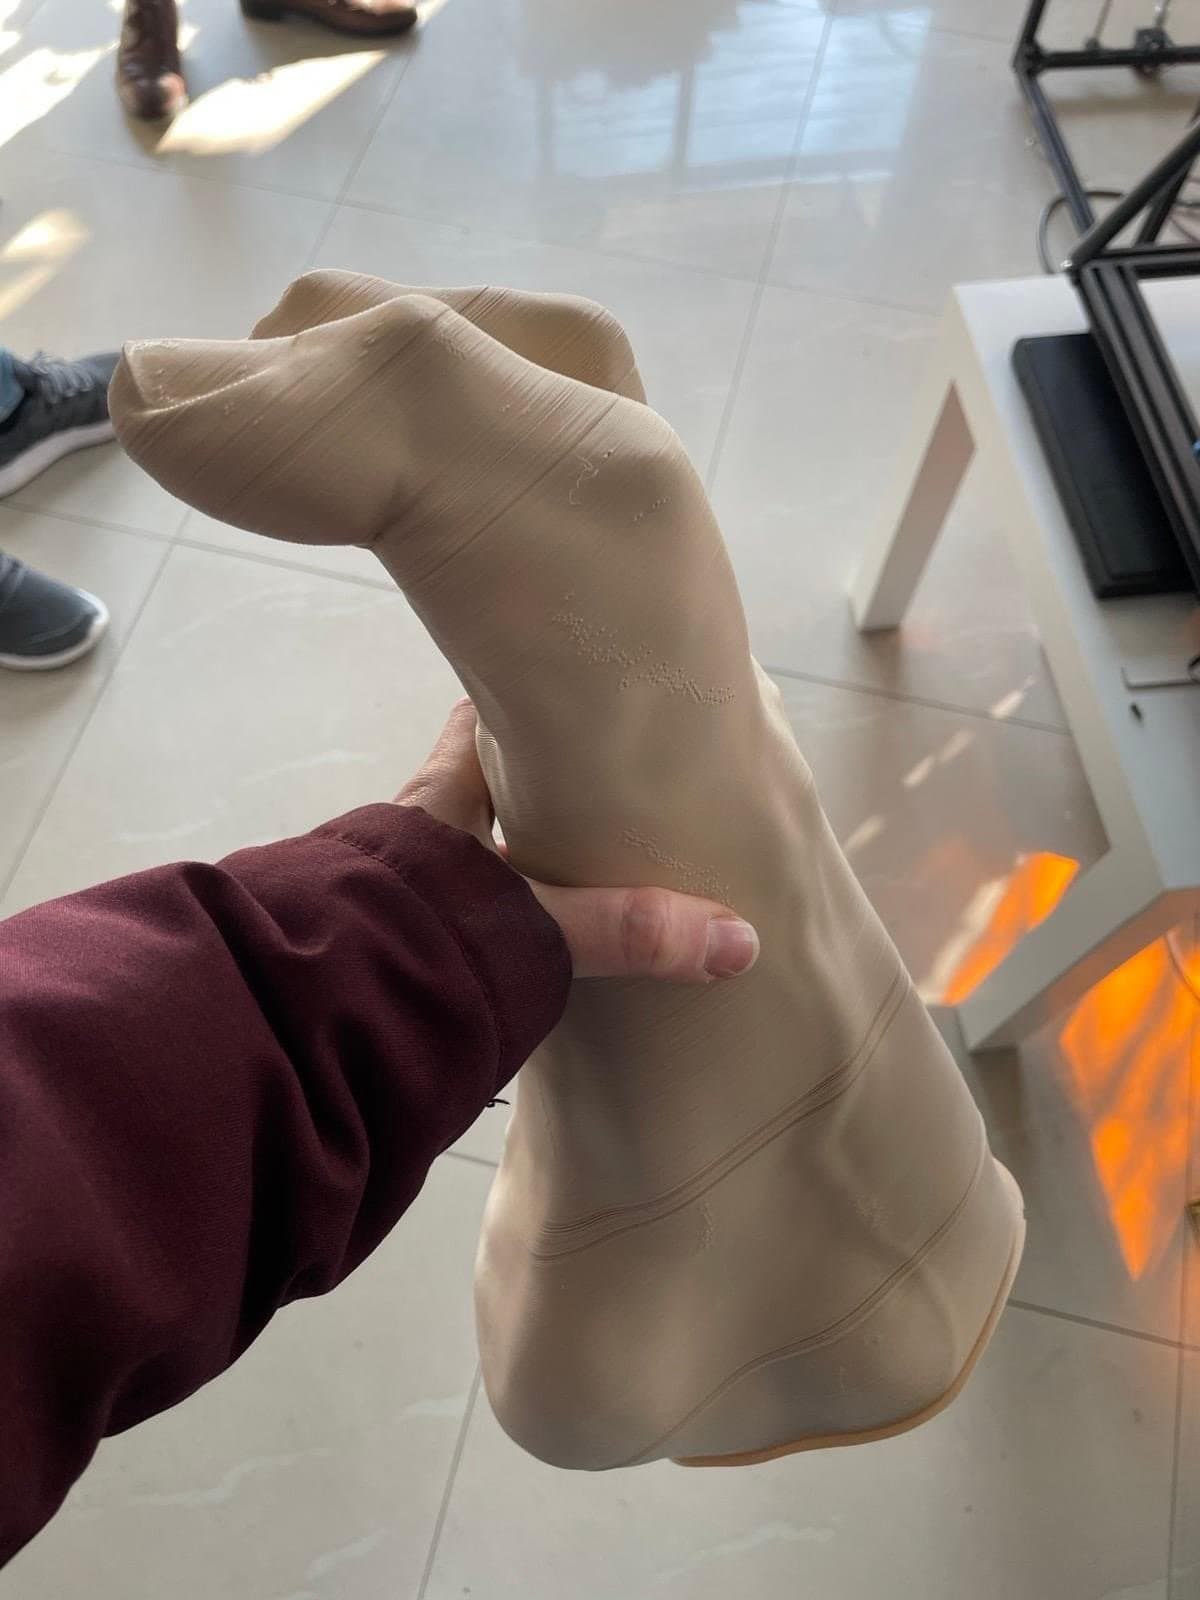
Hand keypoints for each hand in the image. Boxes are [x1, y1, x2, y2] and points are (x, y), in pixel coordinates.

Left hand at [395, 701, 759, 983]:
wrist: (310, 1013)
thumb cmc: (414, 937)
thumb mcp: (538, 928)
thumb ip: (632, 931)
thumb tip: (736, 941)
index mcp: (444, 795)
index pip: (479, 718)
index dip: (523, 697)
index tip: (572, 690)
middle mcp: (414, 825)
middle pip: (474, 780)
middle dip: (528, 780)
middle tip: (595, 782)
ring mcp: (394, 878)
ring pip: (460, 844)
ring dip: (505, 850)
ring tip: (573, 862)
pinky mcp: (386, 931)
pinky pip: (446, 901)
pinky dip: (484, 906)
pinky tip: (519, 935)